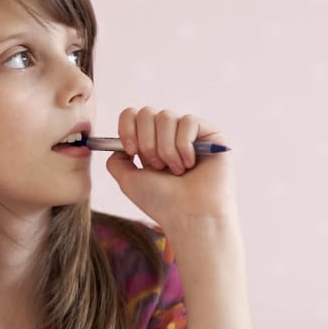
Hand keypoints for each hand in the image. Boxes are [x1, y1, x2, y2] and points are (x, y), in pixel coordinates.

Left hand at [105, 107, 237, 231]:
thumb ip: (116, 160)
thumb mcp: (127, 180)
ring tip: (175, 170)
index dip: (127, 128)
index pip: (132, 115)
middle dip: (146, 142)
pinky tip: (190, 165)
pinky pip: (188, 121)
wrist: (189, 216)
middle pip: (147, 112)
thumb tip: (118, 145)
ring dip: (165, 148)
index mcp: (151, 144)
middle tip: (156, 166)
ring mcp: (190, 133)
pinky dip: (183, 146)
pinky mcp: (211, 133)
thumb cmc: (161, 202)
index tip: (131, 152)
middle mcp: (170, 135)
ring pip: (166, 117)